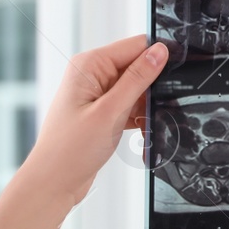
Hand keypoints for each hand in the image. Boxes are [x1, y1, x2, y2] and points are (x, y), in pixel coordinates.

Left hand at [20, 34, 167, 213]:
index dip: (157, 58)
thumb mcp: (111, 112)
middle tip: (155, 108)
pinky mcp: (102, 111)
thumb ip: (137, 79)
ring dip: (146, 106)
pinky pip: (130, 105)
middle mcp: (92, 74)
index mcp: (89, 65)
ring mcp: (97, 93)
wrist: (53, 183)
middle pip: (138, 67)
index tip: (174, 75)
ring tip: (144, 125)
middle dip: (151, 88)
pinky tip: (140, 132)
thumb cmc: (70, 150)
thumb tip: (159, 52)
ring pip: (137, 89)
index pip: (135, 46)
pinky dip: (139, 118)